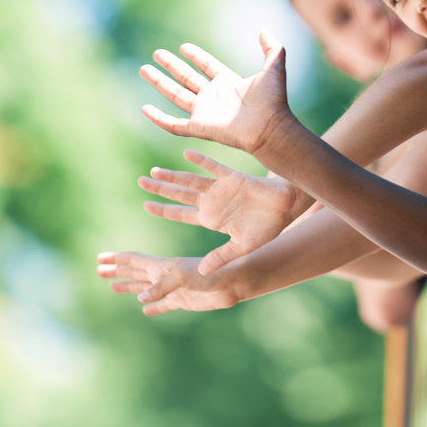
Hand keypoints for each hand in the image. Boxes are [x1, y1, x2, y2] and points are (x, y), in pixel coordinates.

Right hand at [96, 252, 242, 315]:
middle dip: (117, 272)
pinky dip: (153, 308)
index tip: (99, 258)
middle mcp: (164, 276)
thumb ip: (163, 287)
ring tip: (112, 288)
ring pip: (145, 288)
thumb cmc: (210, 274)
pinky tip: (145, 310)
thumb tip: (141, 300)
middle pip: (135, 273)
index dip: (116, 260)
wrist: (234, 282)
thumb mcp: (184, 277)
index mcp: (162, 266)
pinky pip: (163, 305)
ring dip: (129, 287)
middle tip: (98, 271)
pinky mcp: (183, 301)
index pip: (134, 260)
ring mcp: (172, 289)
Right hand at [139, 31, 295, 158]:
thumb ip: (271, 48)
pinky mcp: (198, 128)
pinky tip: (145, 108)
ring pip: (176, 96)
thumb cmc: (273, 100)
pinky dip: (158, 118)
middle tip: (156, 53)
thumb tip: (265, 31)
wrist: (269, 126)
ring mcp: (204, 112)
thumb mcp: (274, 67)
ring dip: (159, 83)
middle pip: (186, 78)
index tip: (183, 47)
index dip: (196, 56)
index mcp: (229, 83)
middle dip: (171, 66)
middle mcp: (214, 97)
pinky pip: (173, 125)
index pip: (207, 66)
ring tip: (144, 69)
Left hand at [139, 149, 303, 273]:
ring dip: (173, 176)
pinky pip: (214, 167)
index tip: (146, 206)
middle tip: (140, 182)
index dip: (164, 211)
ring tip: (154, 171)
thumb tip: (201, 272)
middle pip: (180, 194)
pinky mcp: (233, 177)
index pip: (181, 214)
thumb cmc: (266, 228)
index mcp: (212, 219)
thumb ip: (221, 257)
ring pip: (191, 181)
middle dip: (160, 189)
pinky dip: (201, 161)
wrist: (286, 208)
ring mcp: (220, 188)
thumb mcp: (241, 247)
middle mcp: (212, 202)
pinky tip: (186, 155)